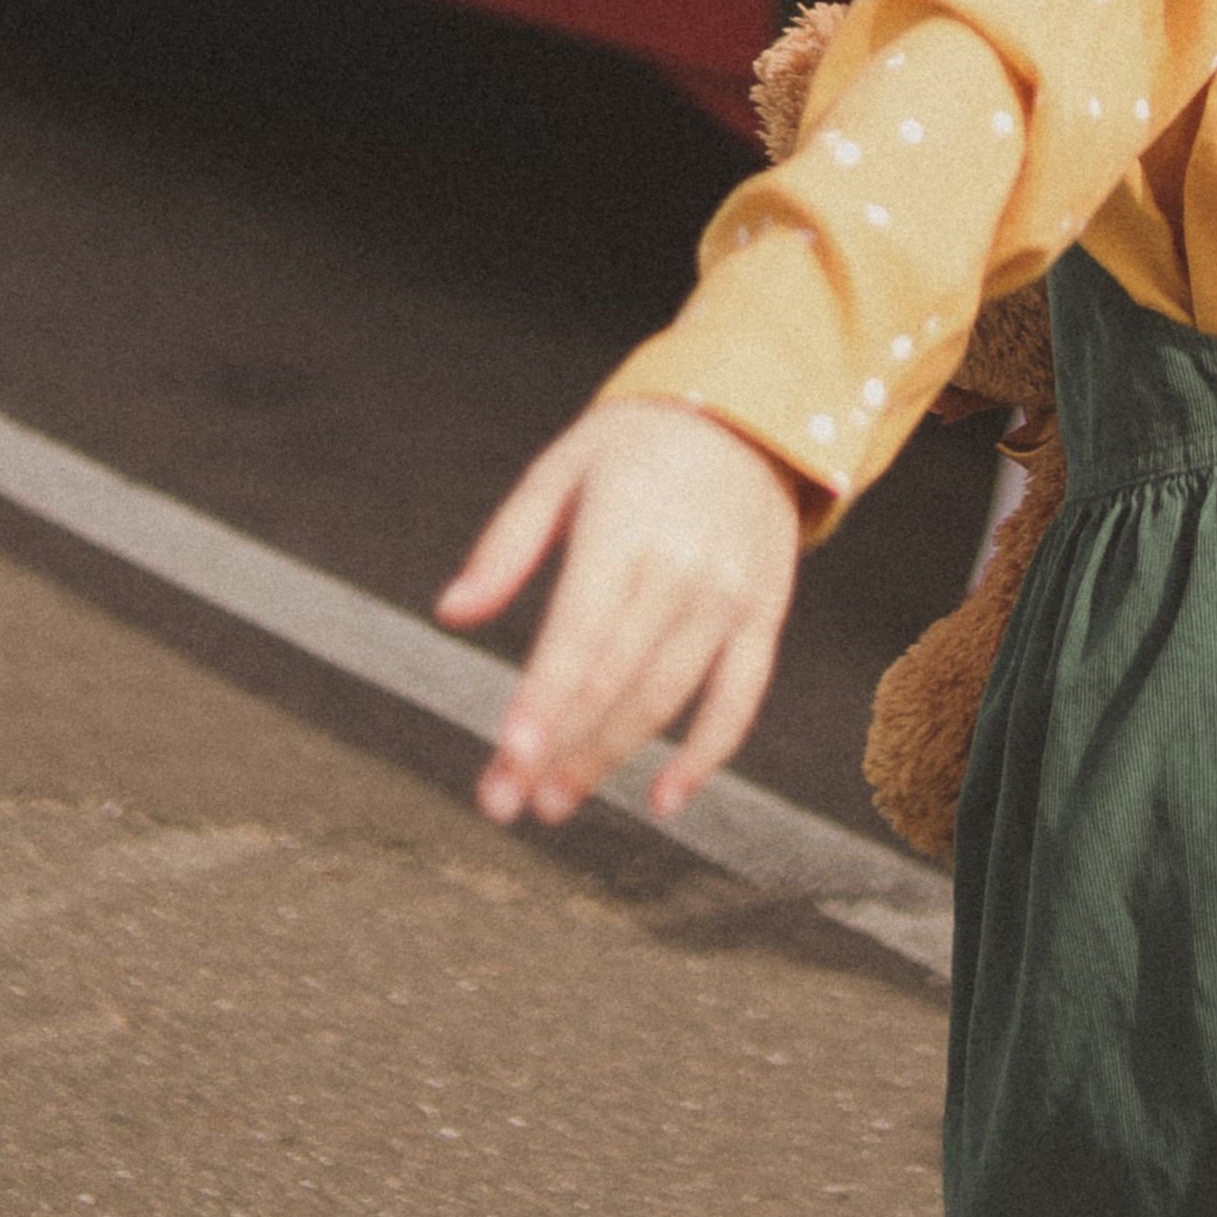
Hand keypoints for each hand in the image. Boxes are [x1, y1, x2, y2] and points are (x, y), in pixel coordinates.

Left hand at [435, 401, 801, 826]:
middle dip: (557, 750)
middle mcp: (683, 569)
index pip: (578, 634)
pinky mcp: (764, 617)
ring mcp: (729, 598)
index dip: (542, 702)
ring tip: (554, 801)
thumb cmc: (638, 443)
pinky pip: (738, 701)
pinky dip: (704, 757)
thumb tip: (452, 612)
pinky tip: (662, 800)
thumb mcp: (562, 469)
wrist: (754, 412)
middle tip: (506, 803)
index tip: (507, 758)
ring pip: (666, 700)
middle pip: (614, 681)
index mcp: (625, 529)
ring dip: (609, 759)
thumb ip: (506, 544)